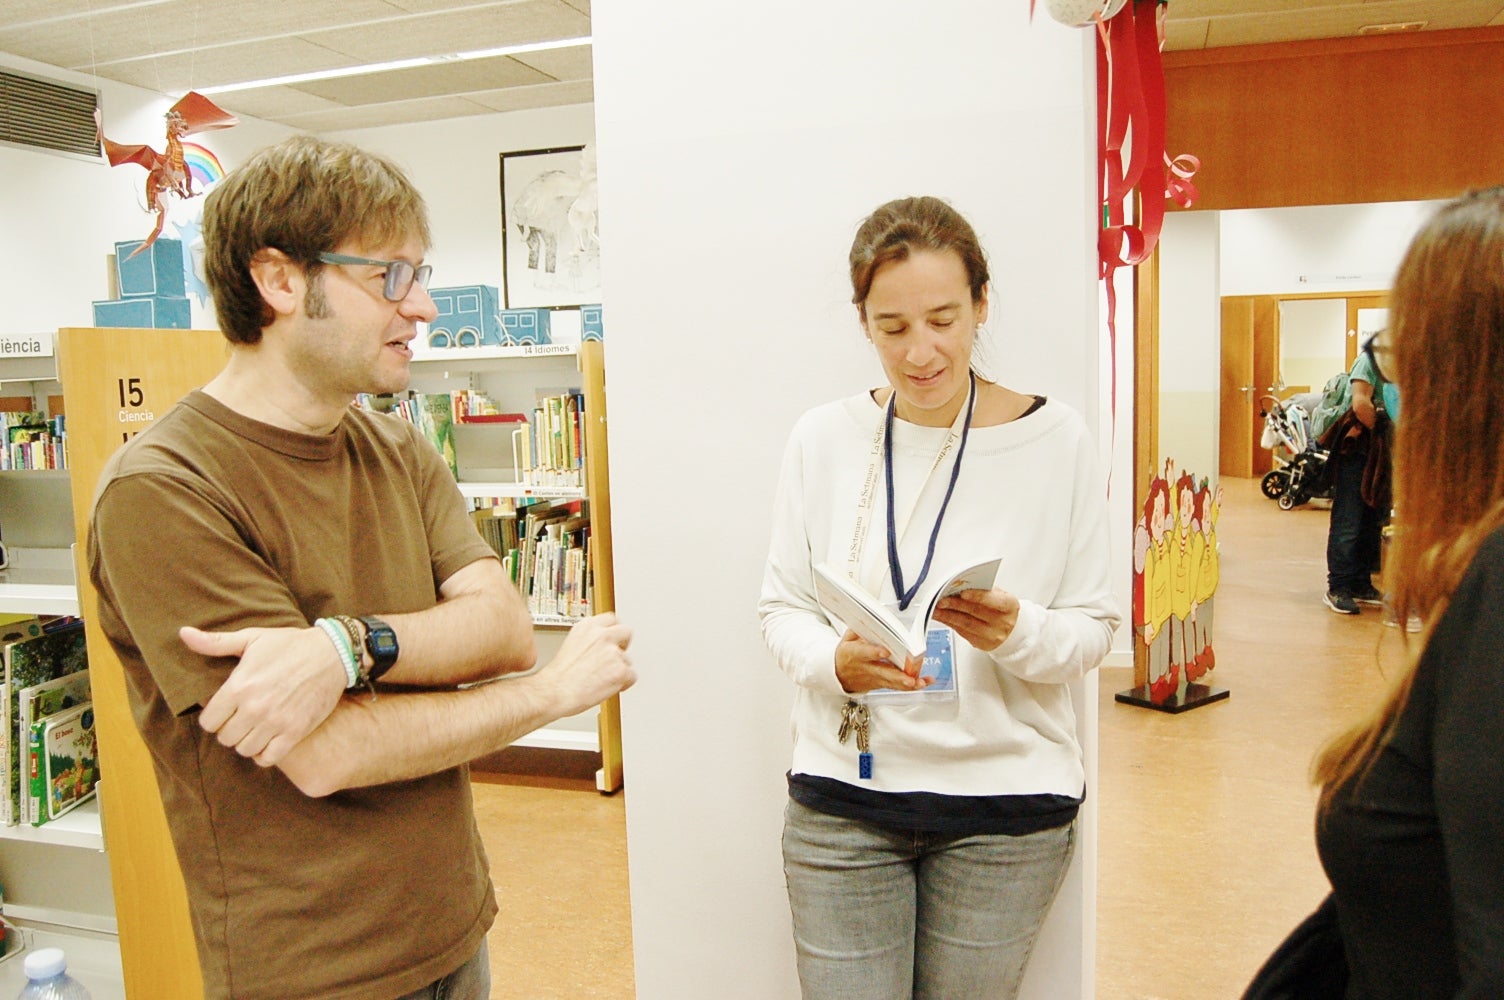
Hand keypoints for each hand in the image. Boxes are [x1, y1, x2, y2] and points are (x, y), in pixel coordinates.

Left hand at [186, 625, 349, 766]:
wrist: (332, 654)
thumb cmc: (289, 645)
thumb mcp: (252, 638)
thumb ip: (215, 642)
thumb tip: (182, 633)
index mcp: (240, 686)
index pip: (209, 721)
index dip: (214, 718)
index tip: (224, 711)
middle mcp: (255, 707)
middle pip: (225, 737)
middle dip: (229, 729)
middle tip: (240, 719)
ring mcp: (276, 722)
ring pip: (244, 749)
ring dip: (246, 742)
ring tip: (254, 729)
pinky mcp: (295, 732)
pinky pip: (268, 758)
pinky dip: (264, 754)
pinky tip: (267, 741)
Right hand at [534, 613, 635, 718]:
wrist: (554, 692)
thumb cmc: (558, 676)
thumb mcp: (571, 644)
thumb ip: (590, 640)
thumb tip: (602, 645)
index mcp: (588, 626)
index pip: (612, 619)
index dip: (614, 631)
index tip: (614, 638)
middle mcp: (602, 635)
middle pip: (626, 633)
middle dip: (623, 645)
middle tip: (616, 657)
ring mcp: (613, 652)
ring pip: (627, 660)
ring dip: (619, 669)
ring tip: (601, 679)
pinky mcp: (621, 670)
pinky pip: (631, 677)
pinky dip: (623, 684)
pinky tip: (607, 687)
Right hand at [834, 630, 928, 694]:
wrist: (839, 674)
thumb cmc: (847, 653)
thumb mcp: (847, 638)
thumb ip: (859, 628)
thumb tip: (874, 617)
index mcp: (855, 654)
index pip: (864, 652)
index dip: (874, 652)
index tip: (885, 651)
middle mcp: (866, 668)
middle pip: (883, 673)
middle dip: (898, 677)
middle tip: (909, 679)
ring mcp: (875, 678)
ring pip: (892, 683)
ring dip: (907, 684)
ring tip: (920, 683)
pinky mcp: (882, 684)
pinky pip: (897, 686)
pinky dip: (913, 686)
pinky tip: (924, 682)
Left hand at [932, 587, 1019, 651]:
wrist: (1010, 630)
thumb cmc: (1000, 608)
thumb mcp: (998, 595)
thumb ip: (982, 590)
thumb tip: (959, 585)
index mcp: (1009, 605)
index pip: (993, 600)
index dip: (977, 596)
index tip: (962, 592)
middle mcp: (1003, 622)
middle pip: (975, 612)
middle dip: (955, 605)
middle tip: (940, 600)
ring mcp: (992, 635)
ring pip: (966, 624)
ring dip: (947, 616)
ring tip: (935, 609)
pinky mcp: (982, 644)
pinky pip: (962, 632)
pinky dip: (949, 623)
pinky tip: (941, 617)